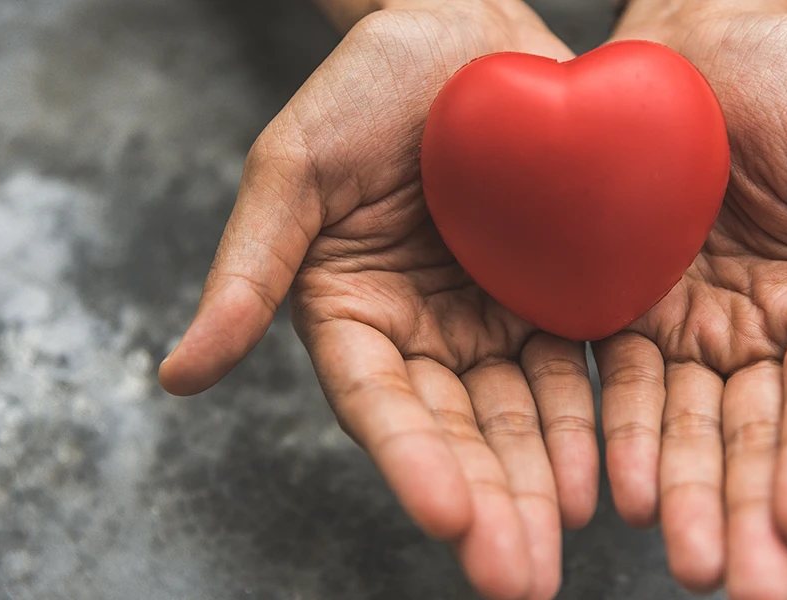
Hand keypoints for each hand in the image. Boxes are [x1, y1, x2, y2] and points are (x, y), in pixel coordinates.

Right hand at [159, 2, 593, 597]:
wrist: (462, 32)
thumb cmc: (364, 87)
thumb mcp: (293, 170)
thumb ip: (248, 273)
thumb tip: (175, 377)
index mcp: (352, 316)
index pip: (378, 405)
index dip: (410, 461)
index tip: (446, 519)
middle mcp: (423, 337)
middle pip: (455, 434)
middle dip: (486, 505)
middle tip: (516, 580)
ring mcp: (493, 324)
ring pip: (521, 420)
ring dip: (542, 489)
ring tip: (564, 553)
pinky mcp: (557, 301)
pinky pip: (576, 370)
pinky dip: (592, 425)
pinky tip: (611, 479)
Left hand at [596, 2, 786, 597]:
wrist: (693, 37)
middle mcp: (746, 333)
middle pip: (746, 435)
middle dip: (742, 508)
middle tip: (738, 582)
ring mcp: (678, 326)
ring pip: (679, 425)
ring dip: (680, 492)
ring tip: (682, 555)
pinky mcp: (613, 307)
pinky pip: (610, 380)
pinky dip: (615, 435)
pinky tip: (615, 489)